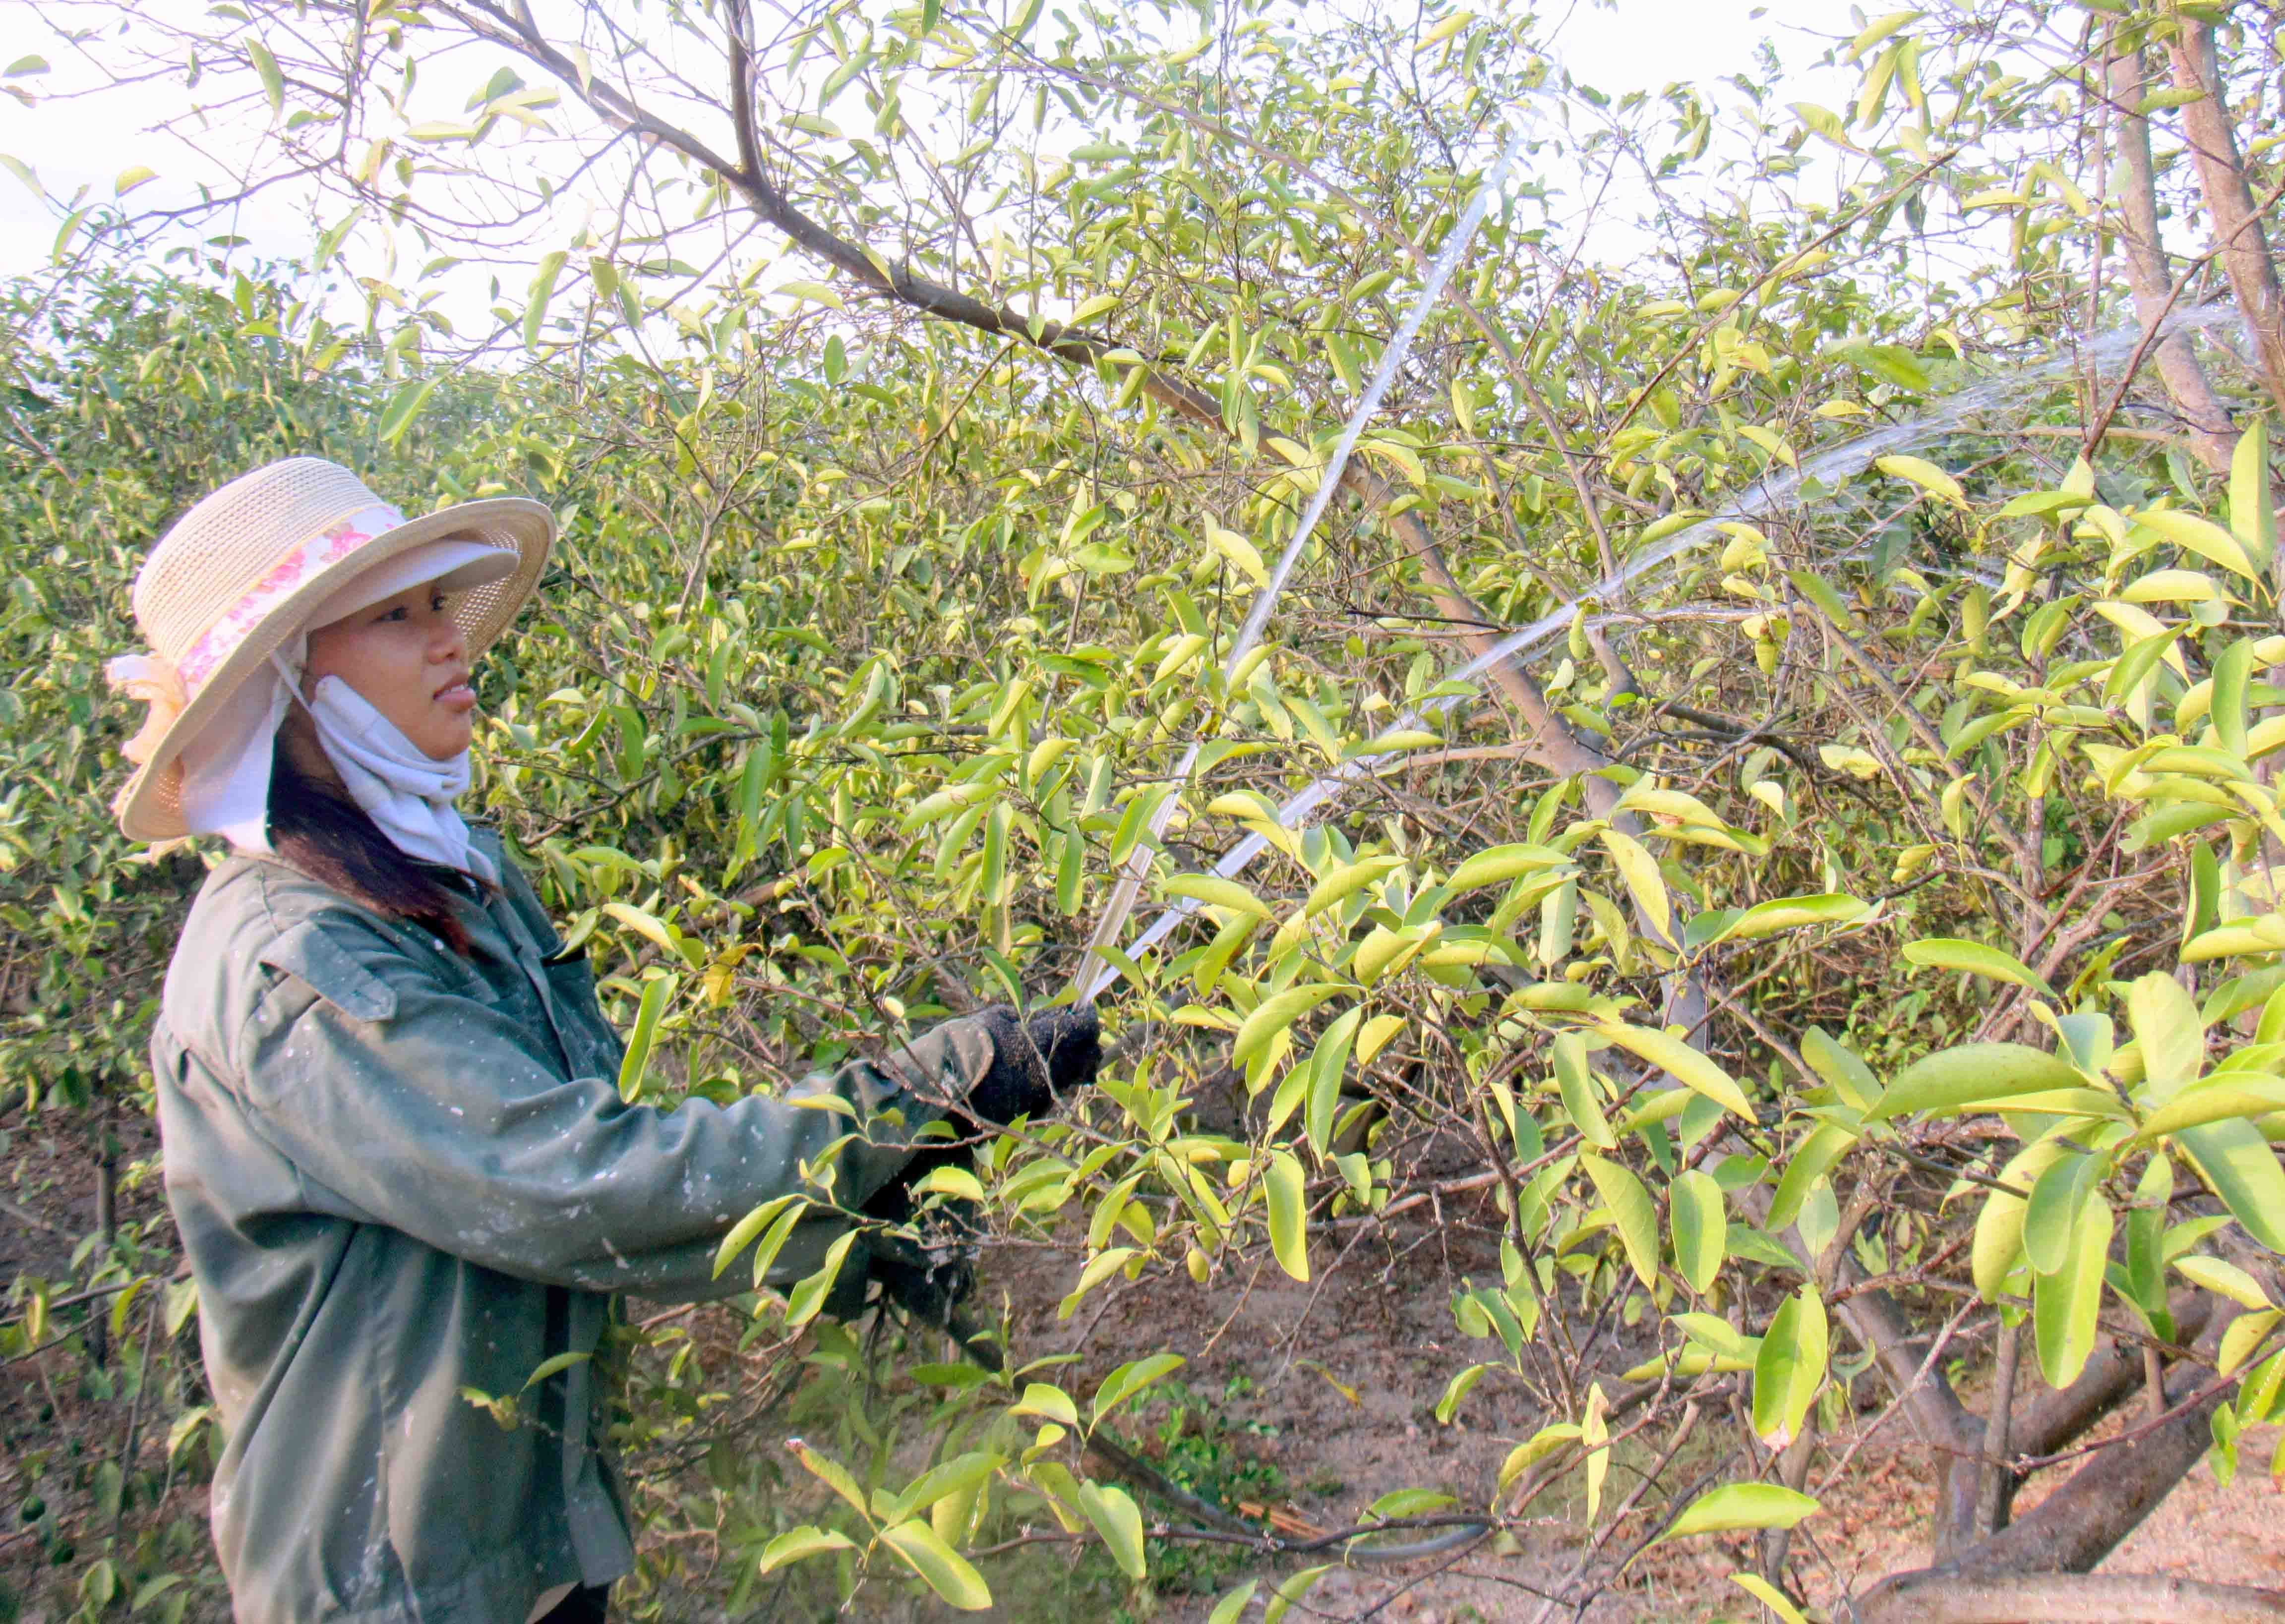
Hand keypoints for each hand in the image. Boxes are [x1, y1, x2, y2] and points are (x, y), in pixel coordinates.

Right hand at [967, 1003, 1101, 1123]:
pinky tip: (1034, 1071)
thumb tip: (1046, 1014)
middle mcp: (1052, 1069)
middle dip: (1086, 1041)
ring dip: (1072, 1060)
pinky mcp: (1036, 1109)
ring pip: (1075, 1074)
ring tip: (1053, 1050)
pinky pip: (1056, 1089)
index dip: (1087, 1015)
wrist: (949, 1087)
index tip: (1082, 1008)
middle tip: (1073, 1030)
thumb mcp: (998, 1018)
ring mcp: (1046, 1092)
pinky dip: (1053, 1078)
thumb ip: (1029, 1016)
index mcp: (1044, 1041)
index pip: (1085, 1027)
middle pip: (1089, 1055)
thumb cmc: (969, 1044)